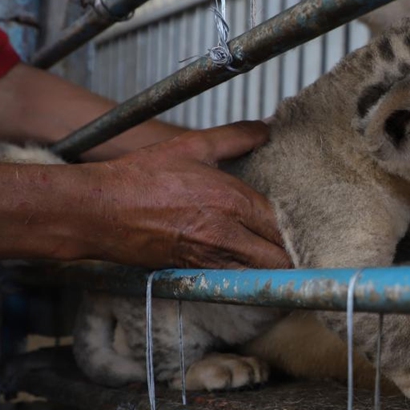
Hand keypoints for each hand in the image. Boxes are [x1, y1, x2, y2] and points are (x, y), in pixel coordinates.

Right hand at [92, 121, 291, 269]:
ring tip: (286, 261)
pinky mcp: (194, 271)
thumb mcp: (193, 147)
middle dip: (294, 257)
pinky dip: (250, 277)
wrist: (99, 210)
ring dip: (275, 270)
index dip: (300, 229)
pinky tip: (254, 268)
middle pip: (279, 258)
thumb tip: (266, 128)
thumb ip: (235, 137)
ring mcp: (210, 257)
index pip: (283, 224)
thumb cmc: (143, 176)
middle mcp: (226, 234)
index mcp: (232, 202)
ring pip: (260, 275)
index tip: (311, 229)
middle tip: (306, 251)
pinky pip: (235, 280)